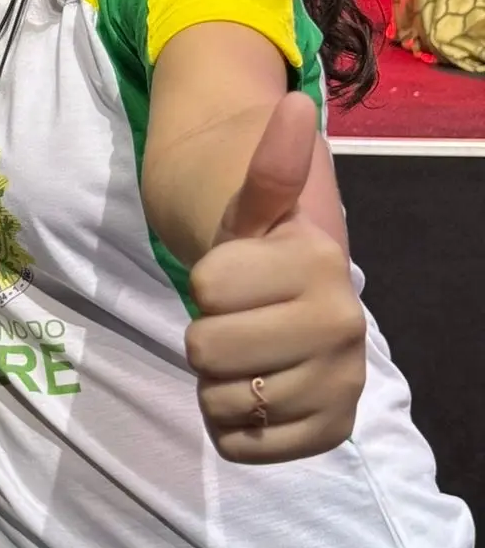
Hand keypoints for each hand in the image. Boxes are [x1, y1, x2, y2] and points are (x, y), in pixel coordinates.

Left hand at [185, 92, 366, 463]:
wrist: (283, 297)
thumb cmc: (252, 241)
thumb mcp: (249, 198)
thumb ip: (270, 162)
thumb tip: (292, 103)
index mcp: (320, 262)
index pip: (206, 287)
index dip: (203, 276)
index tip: (230, 268)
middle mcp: (343, 326)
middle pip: (206, 349)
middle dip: (203, 331)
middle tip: (232, 316)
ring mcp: (339, 384)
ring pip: (220, 401)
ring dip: (213, 380)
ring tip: (242, 353)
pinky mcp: (327, 432)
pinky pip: (240, 445)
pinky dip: (229, 426)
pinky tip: (250, 394)